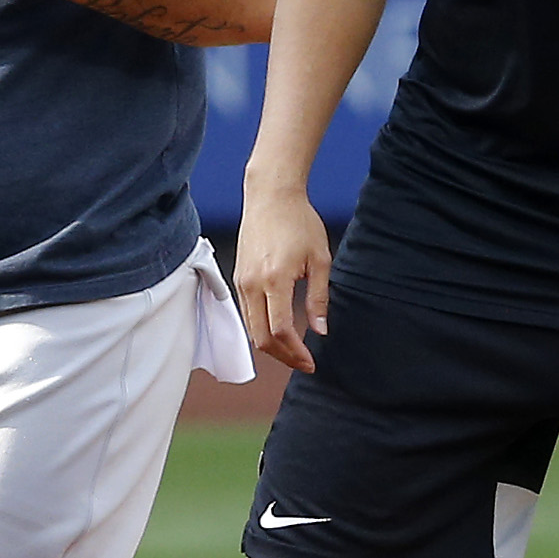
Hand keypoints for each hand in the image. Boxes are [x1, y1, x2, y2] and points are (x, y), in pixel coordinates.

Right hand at [235, 187, 331, 372]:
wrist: (271, 196)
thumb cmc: (299, 221)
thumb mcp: (319, 259)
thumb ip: (319, 298)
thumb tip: (320, 330)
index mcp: (274, 279)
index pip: (280, 331)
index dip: (296, 353)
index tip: (311, 362)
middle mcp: (252, 283)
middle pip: (260, 338)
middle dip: (282, 357)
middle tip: (303, 362)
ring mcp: (241, 280)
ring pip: (250, 328)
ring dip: (271, 345)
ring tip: (294, 350)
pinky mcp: (238, 276)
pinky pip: (246, 312)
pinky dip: (261, 328)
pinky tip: (279, 329)